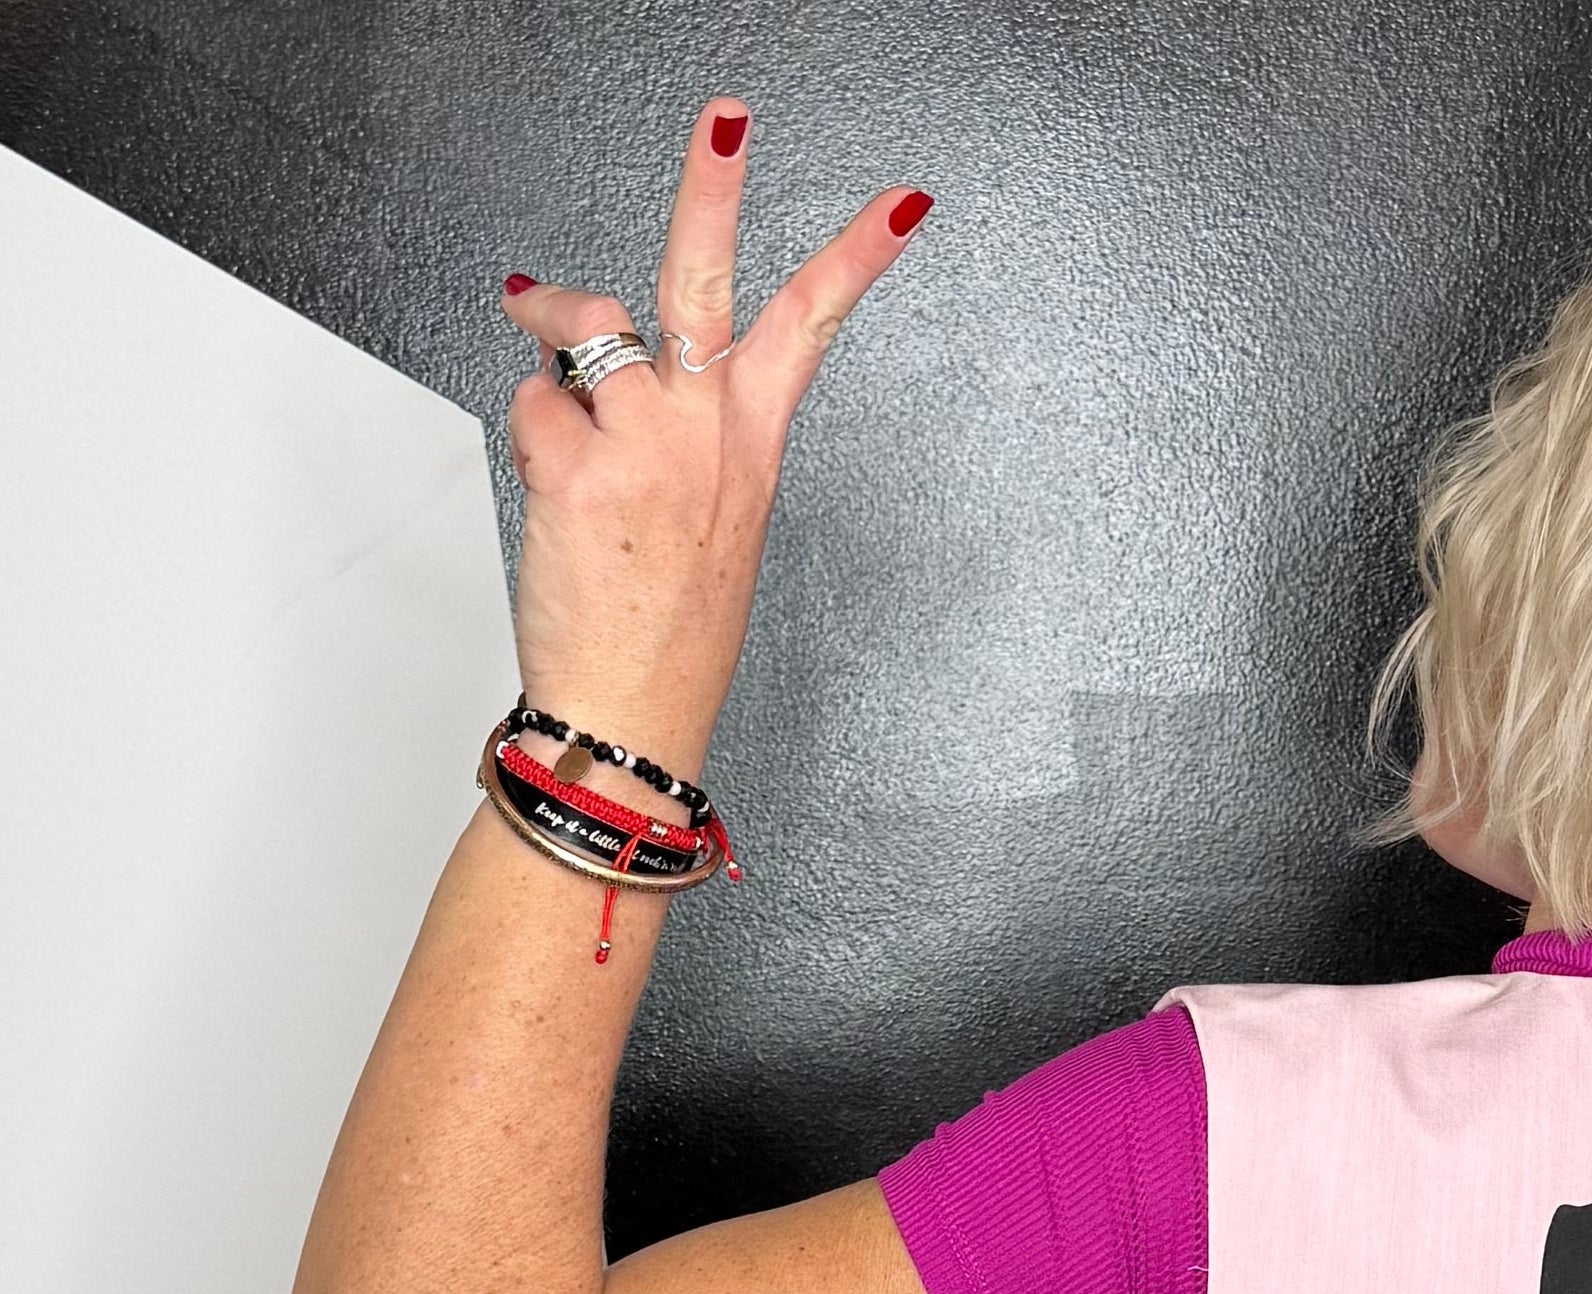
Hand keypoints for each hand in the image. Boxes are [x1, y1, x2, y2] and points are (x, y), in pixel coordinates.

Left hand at [500, 98, 930, 780]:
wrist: (630, 718)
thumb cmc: (670, 635)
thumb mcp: (711, 528)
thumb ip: (676, 432)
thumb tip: (604, 359)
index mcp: (749, 449)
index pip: (814, 330)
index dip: (858, 258)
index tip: (900, 204)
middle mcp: (705, 437)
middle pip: (705, 282)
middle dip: (714, 187)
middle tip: (727, 117)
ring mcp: (643, 447)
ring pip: (587, 324)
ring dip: (553, 328)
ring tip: (547, 351)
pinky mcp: (578, 469)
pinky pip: (533, 403)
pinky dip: (531, 433)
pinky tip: (554, 486)